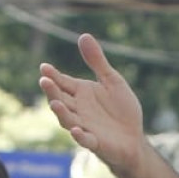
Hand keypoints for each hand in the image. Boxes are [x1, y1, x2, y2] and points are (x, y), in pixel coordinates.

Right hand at [40, 34, 147, 171]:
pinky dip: (80, 136)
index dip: (53, 75)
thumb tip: (83, 35)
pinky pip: (85, 140)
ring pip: (68, 119)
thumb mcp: (112, 81)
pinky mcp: (95, 142)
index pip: (62, 82)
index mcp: (80, 93)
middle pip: (60, 99)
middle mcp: (78, 109)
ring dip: (61, 112)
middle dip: (52, 91)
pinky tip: (77, 130)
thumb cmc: (121, 109)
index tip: (44, 67)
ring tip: (55, 103)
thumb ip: (97, 62)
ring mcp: (84, 126)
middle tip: (45, 81)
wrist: (134, 137)